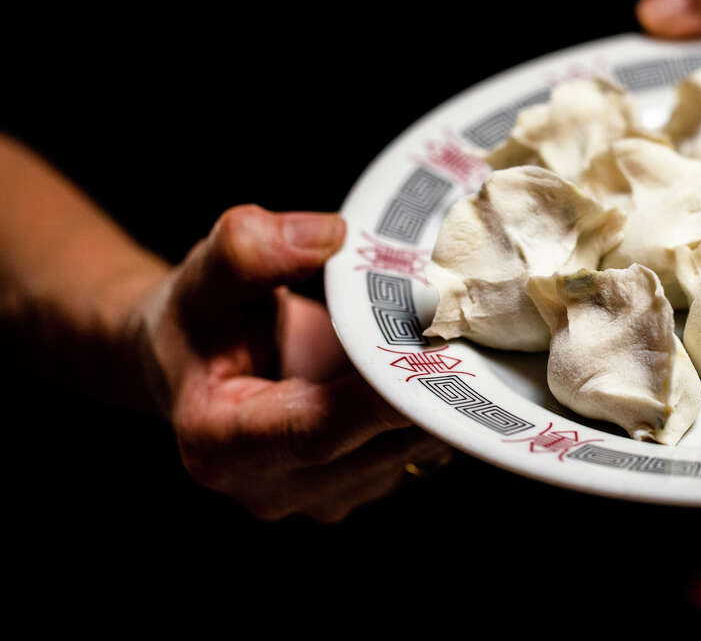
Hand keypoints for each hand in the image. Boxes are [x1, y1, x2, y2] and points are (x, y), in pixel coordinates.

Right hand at [137, 205, 451, 521]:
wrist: (198, 364)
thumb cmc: (199, 321)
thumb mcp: (205, 274)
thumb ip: (248, 250)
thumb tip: (328, 237)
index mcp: (220, 448)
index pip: (317, 428)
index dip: (380, 389)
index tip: (435, 344)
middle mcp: (274, 490)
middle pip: (377, 443)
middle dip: (429, 384)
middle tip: (468, 324)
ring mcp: (324, 497)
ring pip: (410, 450)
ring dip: (443, 394)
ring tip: (455, 332)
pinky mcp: (363, 486)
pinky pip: (420, 449)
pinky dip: (438, 404)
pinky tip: (444, 358)